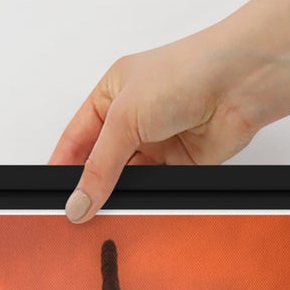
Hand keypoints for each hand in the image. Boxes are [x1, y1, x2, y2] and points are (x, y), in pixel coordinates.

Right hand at [49, 31, 262, 223]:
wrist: (237, 84)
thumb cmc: (184, 73)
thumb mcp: (124, 117)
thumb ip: (99, 166)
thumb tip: (78, 201)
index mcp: (111, 94)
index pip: (76, 138)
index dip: (62, 166)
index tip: (52, 195)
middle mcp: (132, 119)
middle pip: (100, 163)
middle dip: (89, 187)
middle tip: (75, 215)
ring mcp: (156, 143)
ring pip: (127, 181)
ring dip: (117, 197)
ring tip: (102, 216)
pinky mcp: (179, 165)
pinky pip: (154, 190)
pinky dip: (144, 201)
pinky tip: (134, 209)